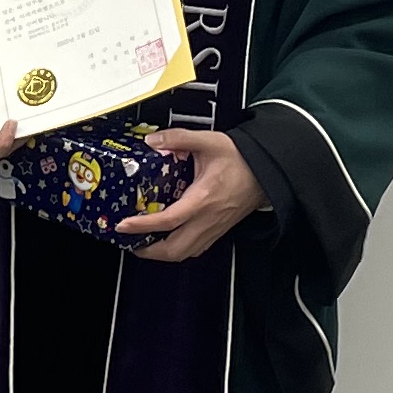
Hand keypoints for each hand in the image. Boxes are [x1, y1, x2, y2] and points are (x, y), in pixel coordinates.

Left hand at [118, 127, 269, 263]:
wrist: (268, 171)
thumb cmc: (242, 159)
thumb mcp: (209, 141)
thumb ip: (179, 138)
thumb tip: (153, 140)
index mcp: (203, 198)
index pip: (168, 220)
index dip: (143, 226)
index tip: (124, 225)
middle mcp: (208, 219)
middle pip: (175, 250)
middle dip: (148, 251)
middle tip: (130, 241)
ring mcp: (214, 228)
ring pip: (186, 253)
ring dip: (163, 253)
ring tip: (145, 244)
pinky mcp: (219, 230)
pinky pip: (196, 249)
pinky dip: (179, 249)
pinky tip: (170, 238)